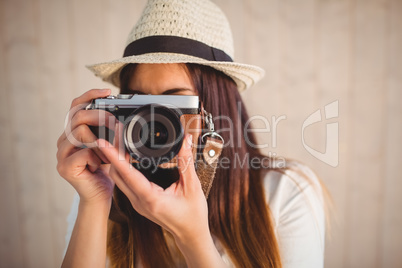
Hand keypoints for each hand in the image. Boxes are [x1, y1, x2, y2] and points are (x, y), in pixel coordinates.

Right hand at [57, 89, 116, 204]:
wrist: (99, 196)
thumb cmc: (105, 170)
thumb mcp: (109, 146)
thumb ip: (108, 132)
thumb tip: (120, 117)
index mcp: (72, 132)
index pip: (76, 107)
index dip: (90, 96)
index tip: (108, 92)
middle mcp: (64, 141)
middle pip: (77, 116)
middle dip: (101, 116)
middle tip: (116, 124)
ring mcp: (61, 154)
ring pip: (79, 132)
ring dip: (100, 140)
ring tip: (109, 153)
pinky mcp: (64, 167)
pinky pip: (83, 152)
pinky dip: (98, 157)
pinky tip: (101, 165)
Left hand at [97, 134, 209, 242]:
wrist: (191, 234)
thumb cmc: (193, 215)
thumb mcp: (192, 186)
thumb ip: (186, 162)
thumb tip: (186, 141)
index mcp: (151, 198)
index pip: (127, 174)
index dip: (114, 156)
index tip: (104, 142)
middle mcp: (140, 202)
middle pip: (117, 175)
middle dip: (112, 154)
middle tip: (114, 135)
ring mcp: (137, 203)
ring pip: (118, 179)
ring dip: (116, 161)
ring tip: (118, 143)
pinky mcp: (139, 203)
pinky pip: (125, 184)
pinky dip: (122, 169)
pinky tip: (126, 158)